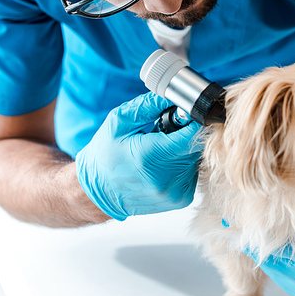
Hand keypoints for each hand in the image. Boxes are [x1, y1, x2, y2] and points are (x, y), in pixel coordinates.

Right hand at [76, 92, 202, 220]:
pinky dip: (182, 163)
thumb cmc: (105, 155)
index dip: (192, 119)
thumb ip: (148, 106)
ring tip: (160, 148)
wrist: (98, 192)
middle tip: (165, 130)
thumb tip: (174, 95)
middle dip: (185, 133)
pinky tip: (163, 162)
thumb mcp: (119, 122)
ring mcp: (176, 193)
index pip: (191, 134)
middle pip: (196, 145)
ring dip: (183, 149)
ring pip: (196, 158)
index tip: (183, 113)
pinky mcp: (181, 200)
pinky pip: (193, 172)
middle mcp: (167, 180)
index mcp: (151, 157)